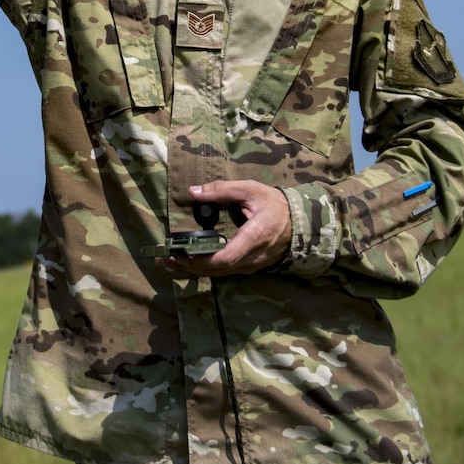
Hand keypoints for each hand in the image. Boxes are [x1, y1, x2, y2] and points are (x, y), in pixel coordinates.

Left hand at [167, 180, 291, 275]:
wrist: (300, 222)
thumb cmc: (274, 204)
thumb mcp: (250, 189)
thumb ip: (221, 190)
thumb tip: (193, 191)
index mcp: (254, 237)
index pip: (226, 258)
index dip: (201, 260)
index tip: (180, 254)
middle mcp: (253, 258)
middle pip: (218, 270)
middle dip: (189, 266)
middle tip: (164, 259)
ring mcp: (252, 266)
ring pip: (220, 274)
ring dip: (194, 269)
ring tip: (170, 261)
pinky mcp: (249, 267)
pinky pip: (225, 272)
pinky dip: (205, 268)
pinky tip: (189, 262)